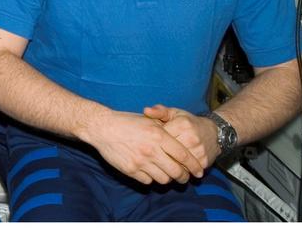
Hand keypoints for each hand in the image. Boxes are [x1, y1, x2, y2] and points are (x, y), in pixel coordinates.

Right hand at [80, 109, 202, 184]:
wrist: (102, 127)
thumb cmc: (125, 122)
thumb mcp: (148, 120)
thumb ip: (165, 129)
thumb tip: (180, 141)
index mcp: (158, 135)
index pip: (183, 155)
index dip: (194, 165)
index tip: (199, 171)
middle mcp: (151, 150)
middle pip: (176, 171)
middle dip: (184, 176)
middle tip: (184, 177)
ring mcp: (140, 161)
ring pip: (163, 179)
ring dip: (167, 178)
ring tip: (166, 173)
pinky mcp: (130, 170)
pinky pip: (148, 181)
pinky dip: (151, 178)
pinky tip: (149, 171)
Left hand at [145, 105, 220, 170]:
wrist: (213, 133)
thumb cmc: (188, 122)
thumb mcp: (174, 113)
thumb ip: (159, 112)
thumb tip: (146, 111)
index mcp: (182, 124)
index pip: (162, 137)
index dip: (154, 141)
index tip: (150, 142)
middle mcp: (192, 138)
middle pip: (169, 152)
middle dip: (160, 154)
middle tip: (153, 155)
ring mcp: (199, 151)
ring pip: (177, 163)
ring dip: (169, 164)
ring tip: (162, 162)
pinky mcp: (204, 162)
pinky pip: (187, 170)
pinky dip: (179, 170)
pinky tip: (174, 167)